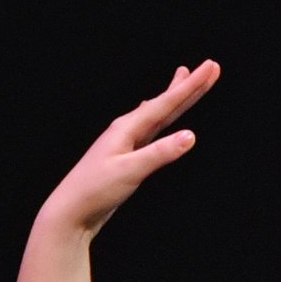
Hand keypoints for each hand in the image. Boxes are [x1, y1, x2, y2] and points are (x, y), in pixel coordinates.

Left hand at [36, 62, 218, 245]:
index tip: (211, 67)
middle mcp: (126, 131)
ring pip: (156, 115)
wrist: (68, 214)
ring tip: (183, 78)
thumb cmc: (94, 192)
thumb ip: (159, 154)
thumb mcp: (129, 172)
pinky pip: (148, 131)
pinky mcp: (123, 159)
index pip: (166, 103)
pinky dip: (158, 119)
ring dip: (172, 98)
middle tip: (210, 67)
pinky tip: (157, 117)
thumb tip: (190, 136)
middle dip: (187, 87)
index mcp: (127, 128)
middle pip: (164, 104)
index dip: (191, 86)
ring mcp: (124, 144)